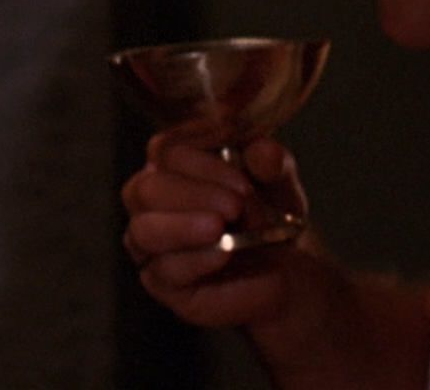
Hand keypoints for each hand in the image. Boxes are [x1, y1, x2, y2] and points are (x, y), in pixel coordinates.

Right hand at [121, 134, 308, 327]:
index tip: (240, 159)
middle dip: (193, 192)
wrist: (285, 268)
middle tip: (235, 203)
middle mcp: (151, 199)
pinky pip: (165, 271)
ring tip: (219, 227)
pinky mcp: (161, 282)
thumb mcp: (278, 179)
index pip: (166, 148)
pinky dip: (195, 260)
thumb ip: (272, 161)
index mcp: (170, 163)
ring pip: (144, 230)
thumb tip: (265, 151)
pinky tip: (222, 254)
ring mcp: (152, 242)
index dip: (201, 153)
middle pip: (147, 188)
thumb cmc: (269, 213)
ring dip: (184, 227)